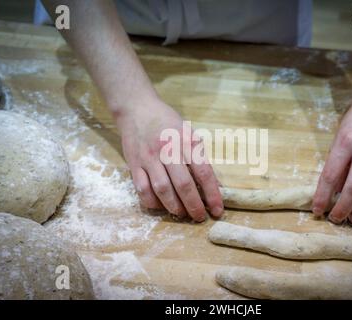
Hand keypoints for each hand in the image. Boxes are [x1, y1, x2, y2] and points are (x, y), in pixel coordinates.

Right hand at [115, 97, 223, 221]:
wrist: (137, 108)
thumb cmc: (167, 122)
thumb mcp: (188, 133)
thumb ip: (199, 157)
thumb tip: (214, 185)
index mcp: (186, 141)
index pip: (204, 172)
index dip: (212, 194)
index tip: (217, 210)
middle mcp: (168, 149)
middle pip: (183, 184)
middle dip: (194, 205)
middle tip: (199, 217)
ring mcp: (149, 158)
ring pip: (162, 189)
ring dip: (174, 207)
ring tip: (182, 213)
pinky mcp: (134, 164)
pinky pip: (142, 189)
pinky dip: (153, 202)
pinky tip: (160, 206)